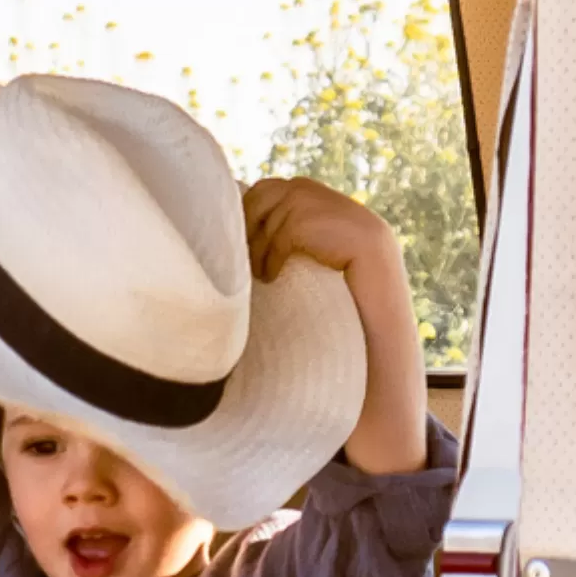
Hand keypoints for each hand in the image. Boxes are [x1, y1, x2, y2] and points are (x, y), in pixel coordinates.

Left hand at [246, 180, 426, 474]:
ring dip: (261, 242)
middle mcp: (347, 213)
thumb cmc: (319, 349)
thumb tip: (206, 242)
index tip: (225, 253)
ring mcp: (361, 223)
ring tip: (261, 279)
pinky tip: (275, 278)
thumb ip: (268, 259)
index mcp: (328, 221)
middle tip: (244, 271)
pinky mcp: (367, 239)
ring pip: (284, 202)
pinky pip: (301, 223)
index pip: (270, 189)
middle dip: (247, 224)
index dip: (241, 214)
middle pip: (273, 188)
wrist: (369, 388)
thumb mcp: (286, 295)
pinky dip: (278, 250)